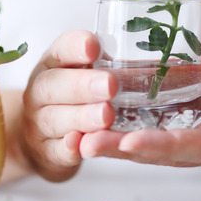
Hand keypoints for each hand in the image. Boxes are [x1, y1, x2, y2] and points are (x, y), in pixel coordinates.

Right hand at [8, 30, 116, 181]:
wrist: (44, 139)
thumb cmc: (74, 100)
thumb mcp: (86, 76)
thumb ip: (111, 68)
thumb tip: (161, 62)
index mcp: (53, 65)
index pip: (61, 49)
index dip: (75, 47)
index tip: (93, 46)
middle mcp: (41, 92)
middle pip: (53, 85)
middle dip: (82, 85)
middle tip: (111, 86)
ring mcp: (39, 124)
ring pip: (54, 119)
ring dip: (81, 117)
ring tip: (106, 115)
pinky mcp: (46, 154)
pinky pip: (55, 151)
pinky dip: (68, 148)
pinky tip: (81, 144)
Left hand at [79, 31, 200, 165]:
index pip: (197, 144)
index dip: (163, 146)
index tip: (130, 142)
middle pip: (162, 156)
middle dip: (122, 151)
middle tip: (83, 143)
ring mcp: (198, 147)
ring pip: (152, 153)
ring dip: (115, 148)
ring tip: (77, 138)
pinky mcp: (188, 138)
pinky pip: (154, 141)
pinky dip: (124, 137)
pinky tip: (94, 127)